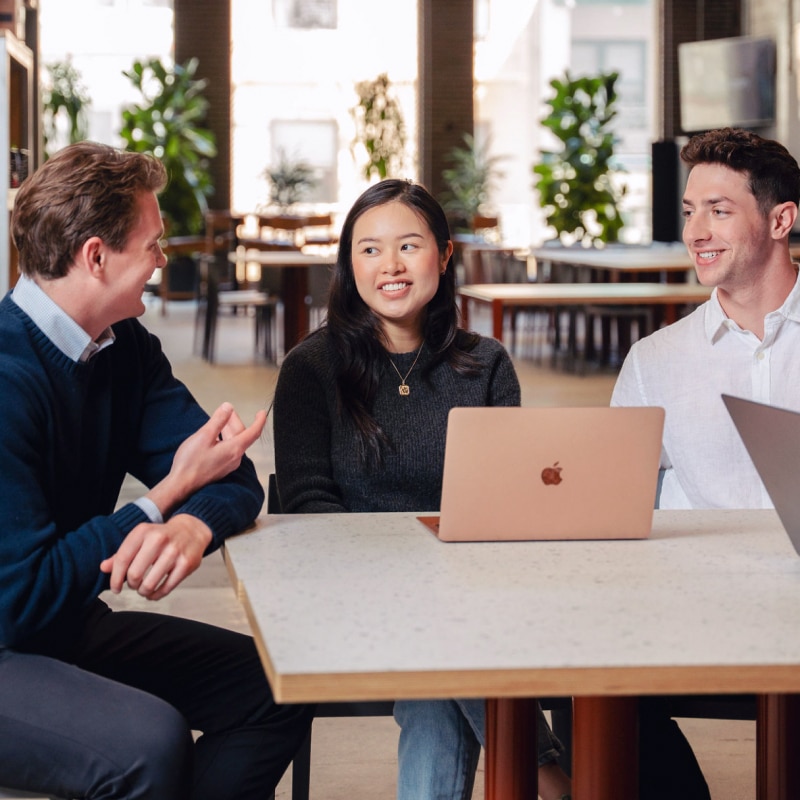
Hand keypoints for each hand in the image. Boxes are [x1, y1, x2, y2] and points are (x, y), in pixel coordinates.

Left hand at [100, 513, 211, 598]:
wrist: (192, 530)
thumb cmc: (162, 537)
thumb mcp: (141, 539)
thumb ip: (122, 553)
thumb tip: (103, 568)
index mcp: (143, 531)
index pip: (122, 559)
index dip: (115, 578)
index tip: (115, 588)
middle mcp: (159, 539)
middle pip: (135, 574)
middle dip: (131, 585)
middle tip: (134, 585)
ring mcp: (174, 552)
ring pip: (150, 584)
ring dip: (143, 591)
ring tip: (144, 589)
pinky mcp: (186, 564)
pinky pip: (166, 588)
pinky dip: (157, 595)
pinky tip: (154, 592)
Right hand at [148, 402, 266, 517]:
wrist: (181, 485)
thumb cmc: (190, 463)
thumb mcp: (204, 436)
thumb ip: (218, 421)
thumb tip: (228, 408)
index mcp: (234, 449)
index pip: (253, 432)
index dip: (259, 421)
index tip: (262, 413)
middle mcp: (235, 458)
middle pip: (242, 435)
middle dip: (235, 421)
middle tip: (228, 412)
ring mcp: (228, 464)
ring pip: (234, 443)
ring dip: (229, 430)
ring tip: (220, 421)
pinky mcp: (221, 468)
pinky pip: (228, 450)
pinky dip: (225, 439)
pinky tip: (215, 436)